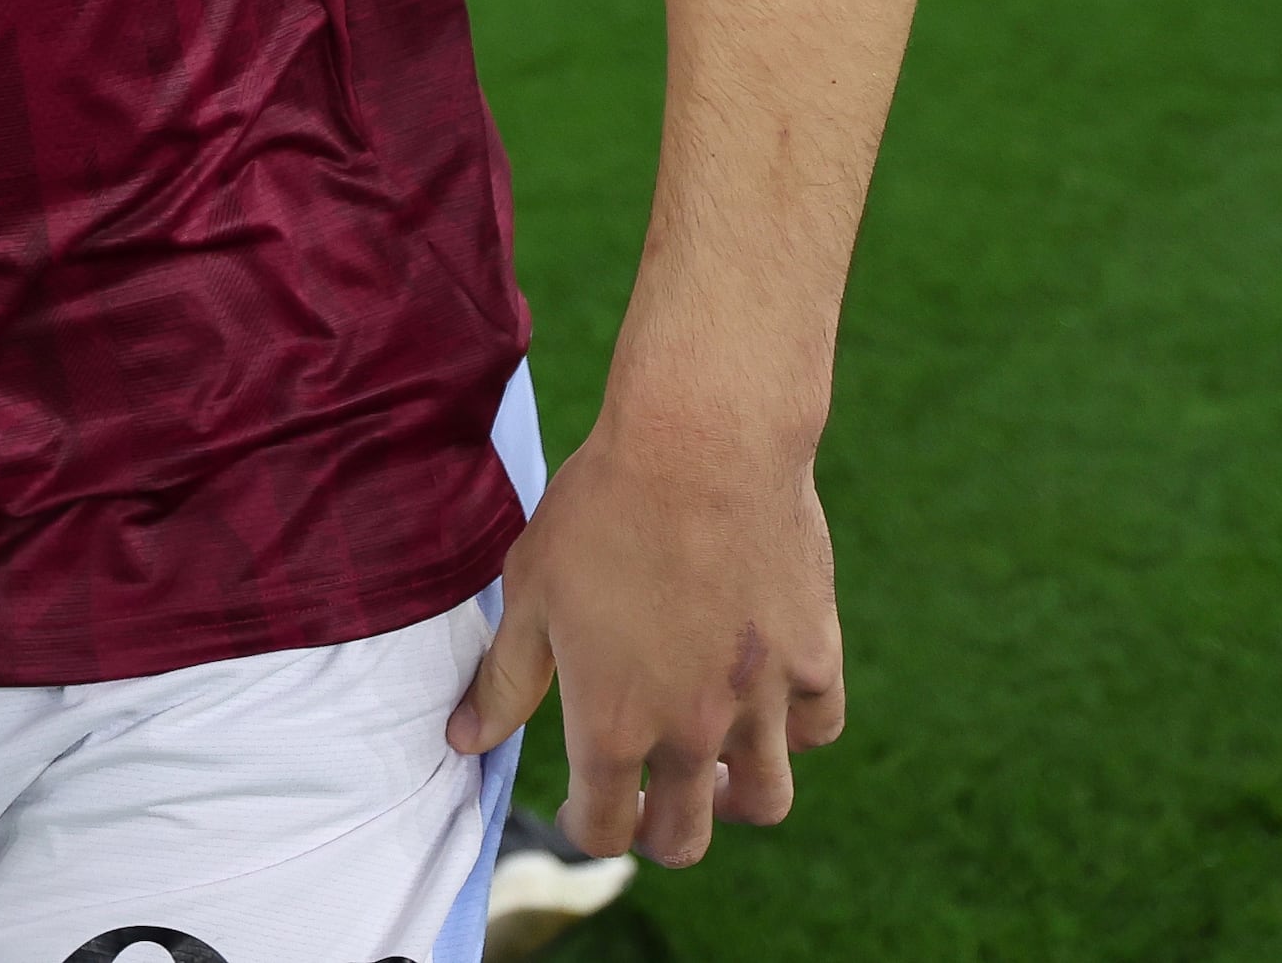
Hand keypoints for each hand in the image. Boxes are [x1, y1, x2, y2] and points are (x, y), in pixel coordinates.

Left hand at [450, 404, 845, 865]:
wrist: (701, 442)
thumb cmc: (602, 508)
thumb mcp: (531, 591)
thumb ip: (504, 680)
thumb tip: (464, 740)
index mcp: (613, 725)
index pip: (602, 831)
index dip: (587, 825)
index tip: (583, 802)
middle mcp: (692, 731)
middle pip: (685, 840)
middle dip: (663, 832)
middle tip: (654, 798)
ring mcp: (761, 701)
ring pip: (766, 802)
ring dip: (737, 798)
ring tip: (720, 766)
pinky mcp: (816, 657)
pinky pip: (817, 727)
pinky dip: (795, 726)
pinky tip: (768, 692)